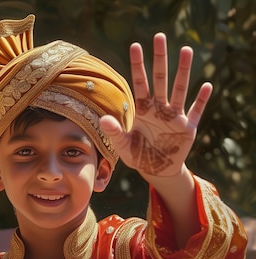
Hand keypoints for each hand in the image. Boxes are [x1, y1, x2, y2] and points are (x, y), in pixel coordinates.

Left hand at [99, 33, 212, 176]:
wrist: (156, 170)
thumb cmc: (137, 155)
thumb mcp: (122, 145)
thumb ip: (114, 132)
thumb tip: (103, 119)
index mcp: (142, 110)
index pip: (139, 83)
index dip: (138, 65)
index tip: (135, 46)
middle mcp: (159, 108)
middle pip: (160, 79)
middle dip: (159, 59)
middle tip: (159, 36)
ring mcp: (174, 117)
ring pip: (179, 89)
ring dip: (183, 71)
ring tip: (185, 50)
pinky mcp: (188, 128)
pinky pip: (196, 111)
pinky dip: (201, 100)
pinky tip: (206, 85)